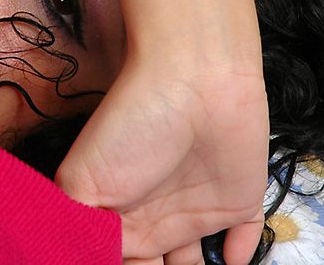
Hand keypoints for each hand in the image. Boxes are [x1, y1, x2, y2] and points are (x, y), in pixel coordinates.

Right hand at [55, 55, 267, 264]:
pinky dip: (240, 255)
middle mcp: (156, 217)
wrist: (195, 77)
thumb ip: (78, 230)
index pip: (116, 260)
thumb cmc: (133, 122)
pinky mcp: (239, 201)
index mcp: (117, 217)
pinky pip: (244, 239)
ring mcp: (197, 209)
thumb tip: (83, 257)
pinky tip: (231, 261)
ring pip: (196, 263)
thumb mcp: (82, 180)